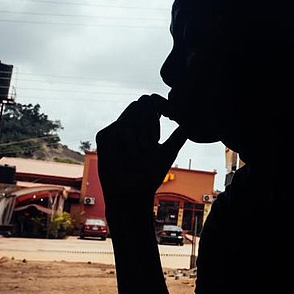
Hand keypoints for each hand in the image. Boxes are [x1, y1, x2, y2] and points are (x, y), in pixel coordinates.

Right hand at [96, 94, 187, 212]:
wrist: (134, 192)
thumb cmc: (150, 175)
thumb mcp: (168, 152)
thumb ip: (177, 137)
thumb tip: (190, 125)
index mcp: (142, 125)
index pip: (151, 101)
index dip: (162, 103)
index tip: (171, 116)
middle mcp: (127, 124)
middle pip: (144, 102)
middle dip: (154, 120)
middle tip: (154, 141)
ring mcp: (114, 129)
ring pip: (135, 113)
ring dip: (145, 133)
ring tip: (143, 152)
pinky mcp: (104, 135)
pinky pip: (124, 127)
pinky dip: (132, 142)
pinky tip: (132, 155)